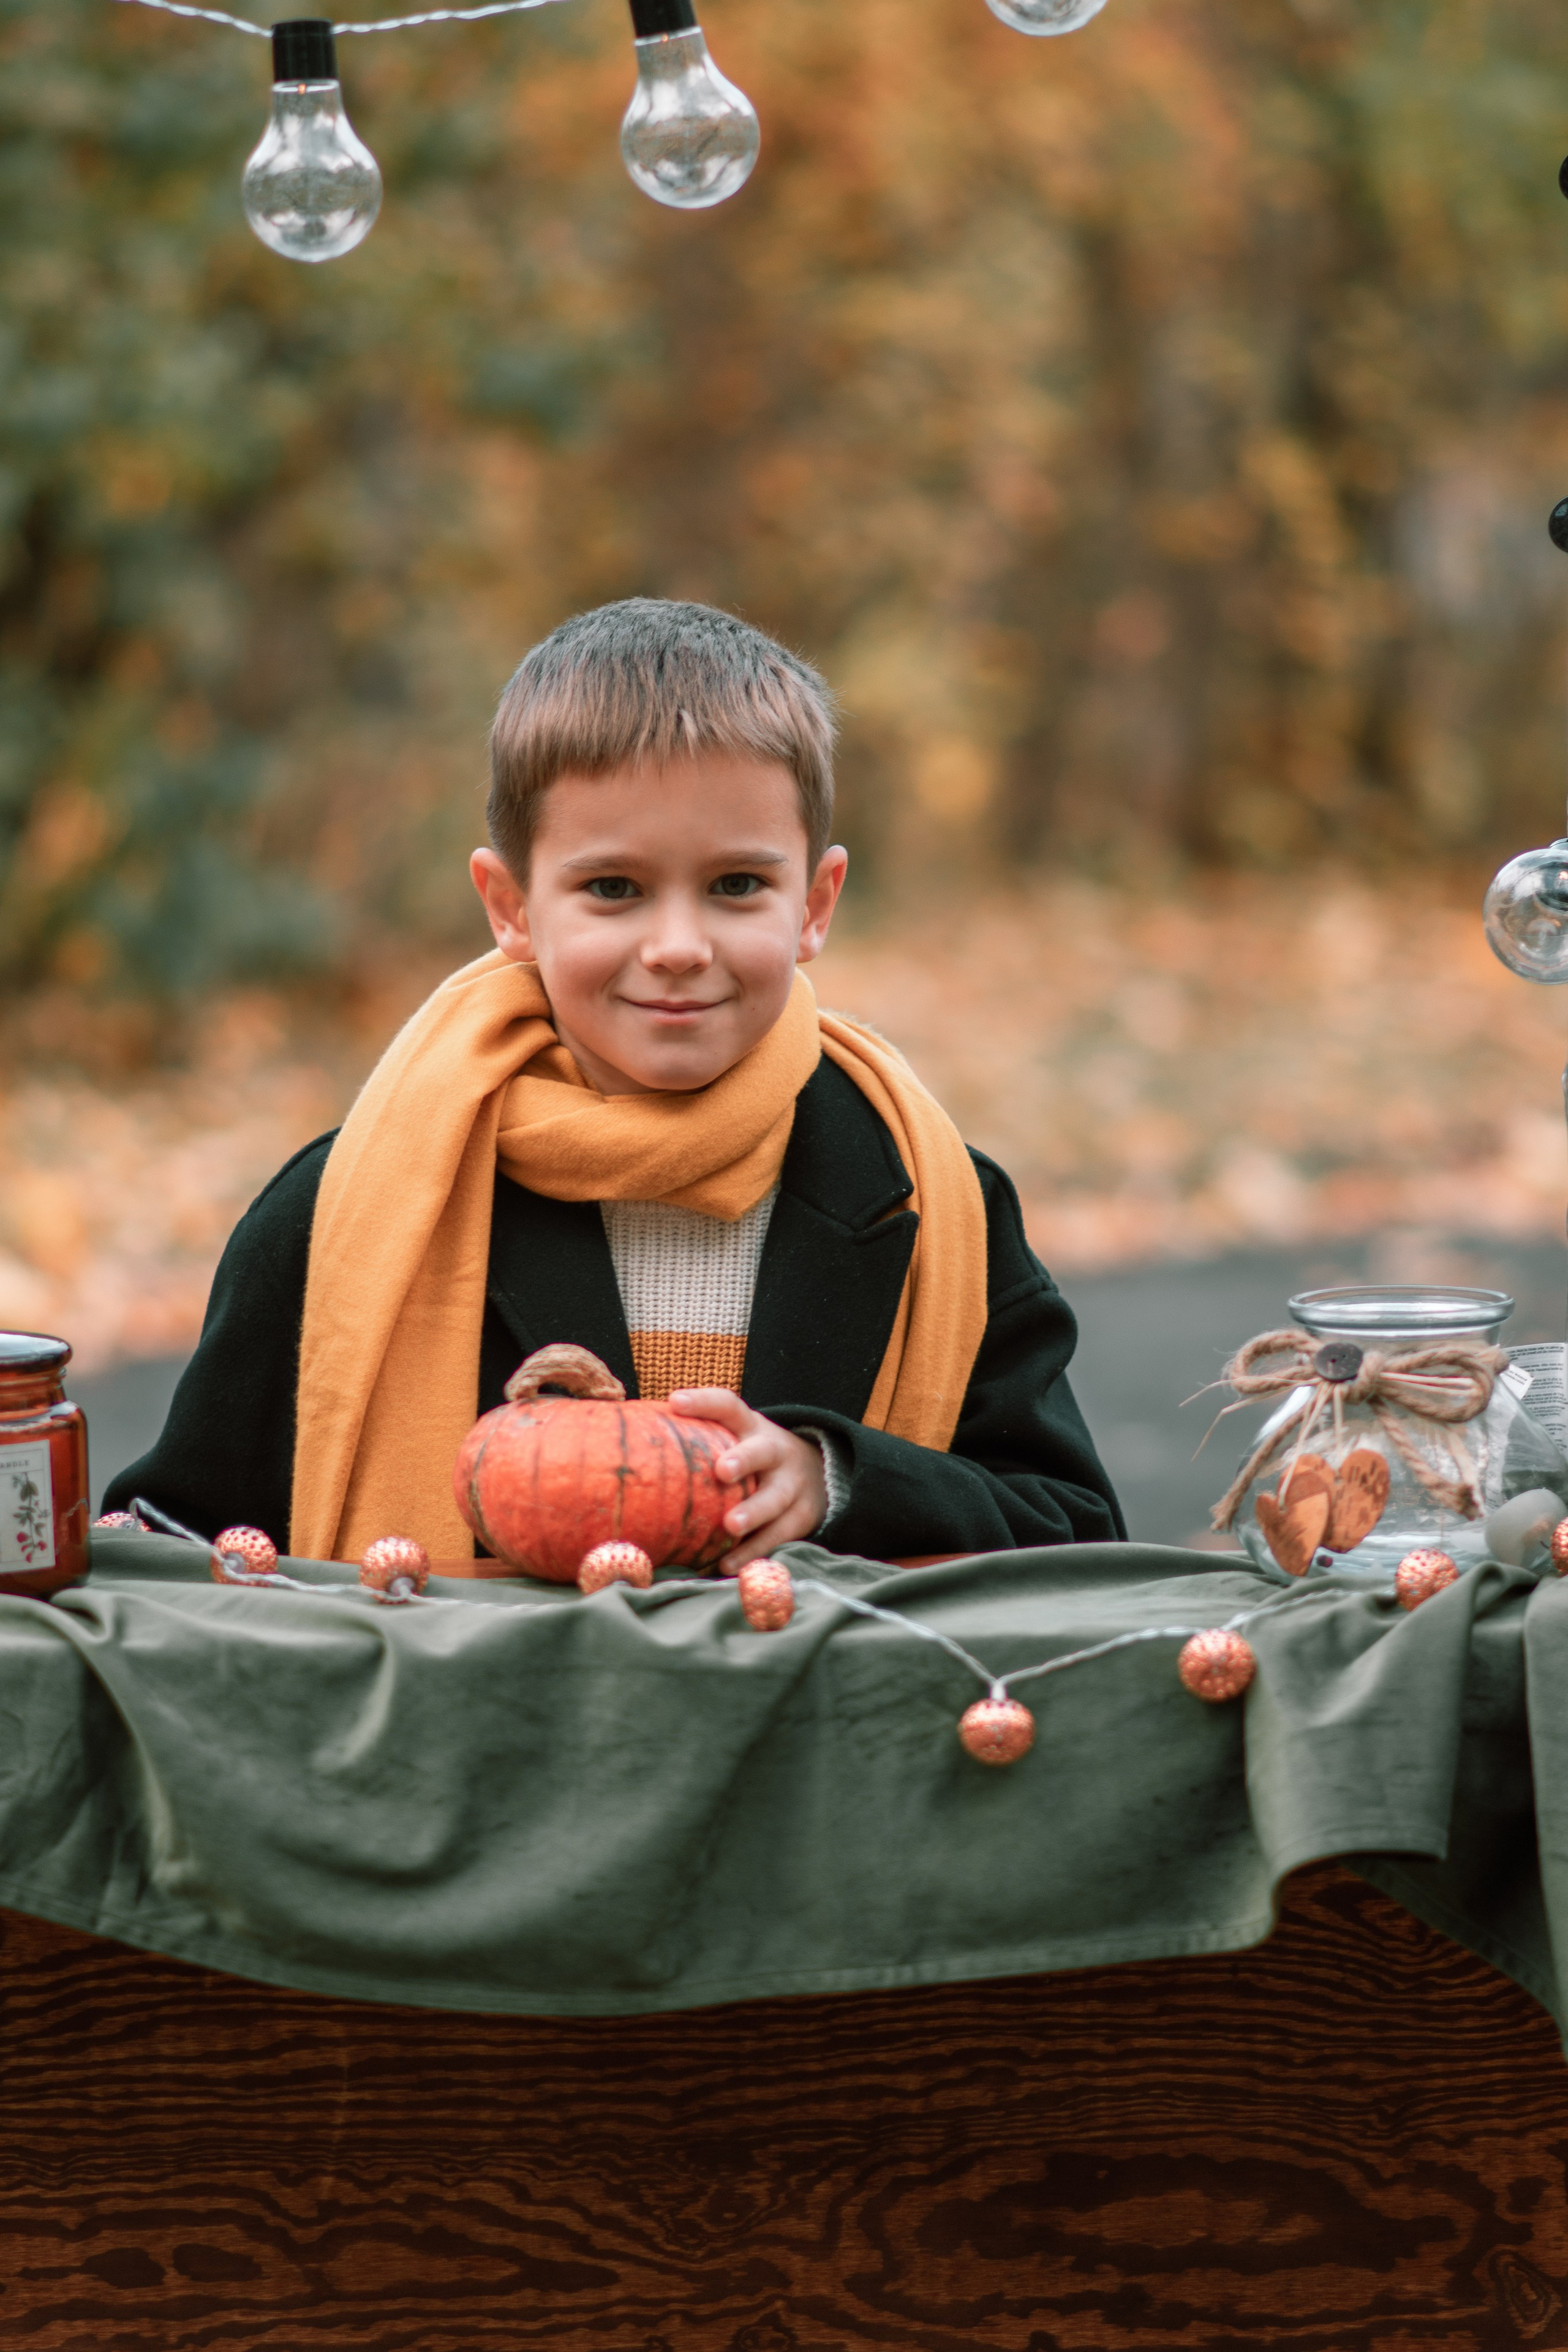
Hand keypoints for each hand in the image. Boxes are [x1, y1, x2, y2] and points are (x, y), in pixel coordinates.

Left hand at [668, 1389, 827, 1570]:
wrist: (819, 1474)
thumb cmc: (753, 1459)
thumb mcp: (737, 1439)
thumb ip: (700, 1442)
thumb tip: (630, 1444)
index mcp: (751, 1427)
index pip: (728, 1406)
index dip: (703, 1402)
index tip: (675, 1402)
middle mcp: (776, 1451)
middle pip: (762, 1451)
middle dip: (743, 1459)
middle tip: (722, 1471)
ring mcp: (793, 1484)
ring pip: (776, 1497)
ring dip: (753, 1512)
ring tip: (731, 1526)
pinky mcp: (803, 1516)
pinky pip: (779, 1535)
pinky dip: (754, 1551)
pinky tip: (728, 1564)